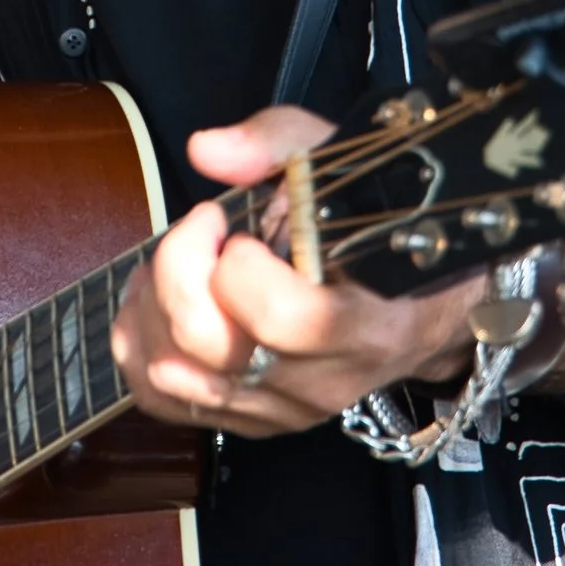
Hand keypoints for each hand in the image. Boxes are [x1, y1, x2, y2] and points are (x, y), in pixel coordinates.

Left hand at [111, 105, 487, 435]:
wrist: (423, 309)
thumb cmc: (384, 231)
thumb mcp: (346, 166)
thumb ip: (279, 145)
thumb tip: (207, 151)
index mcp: (362, 325)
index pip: (277, 316)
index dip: (234, 260)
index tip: (230, 220)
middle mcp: (320, 382)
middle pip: (206, 344)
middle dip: (177, 269)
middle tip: (201, 230)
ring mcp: (280, 410)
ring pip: (169, 375)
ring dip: (151, 306)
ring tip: (174, 260)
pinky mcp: (247, 421)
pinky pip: (160, 399)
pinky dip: (141, 344)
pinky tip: (157, 299)